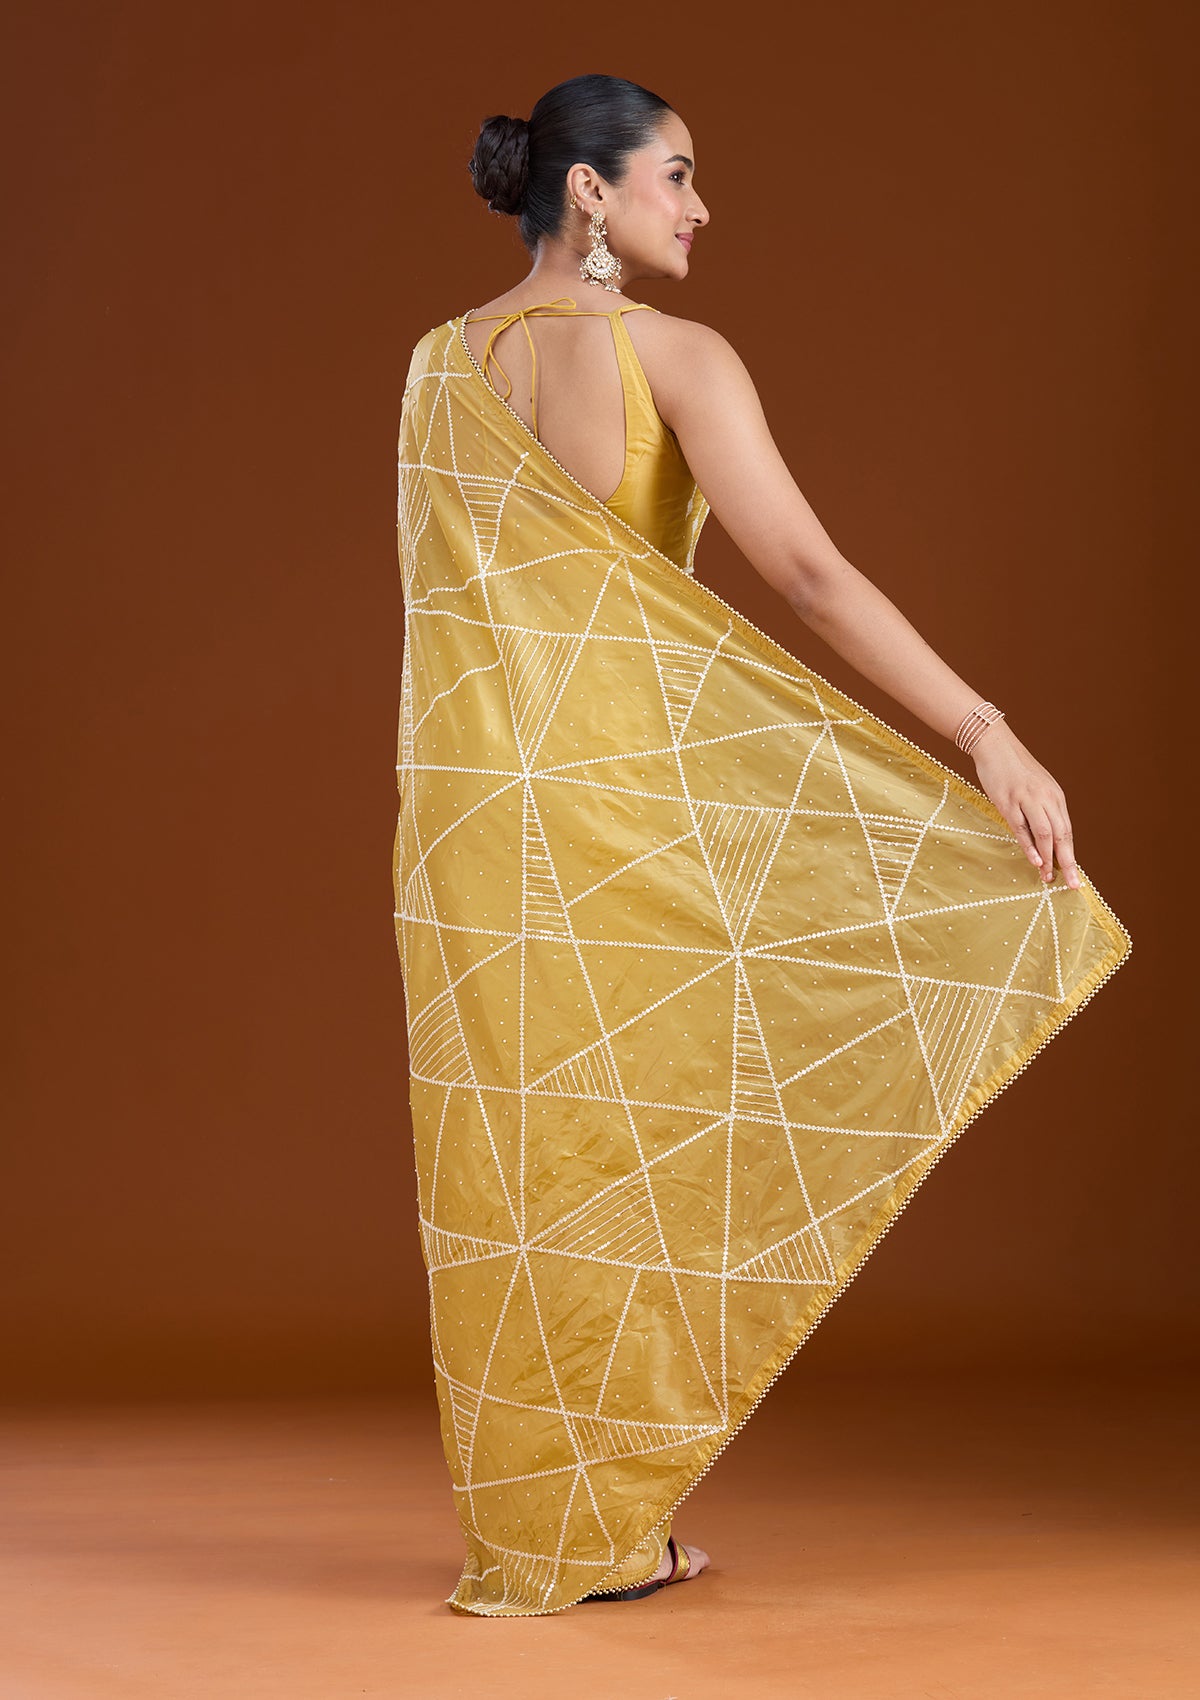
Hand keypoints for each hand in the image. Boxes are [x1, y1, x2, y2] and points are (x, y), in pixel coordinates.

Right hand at [968, 723, 1080, 889]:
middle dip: (1069, 862)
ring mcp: (1028, 799)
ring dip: (1049, 858)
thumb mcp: (1034, 787)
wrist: (995, 744)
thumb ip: (1041, 809)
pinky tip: (1035, 861)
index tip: (1074, 874)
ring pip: (1045, 834)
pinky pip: (1022, 828)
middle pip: (1062, 835)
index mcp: (1055, 796)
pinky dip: (1030, 846)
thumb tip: (1044, 837)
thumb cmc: (1013, 768)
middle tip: (1073, 884)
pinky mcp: (1008, 801)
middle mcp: (1046, 798)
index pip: (1066, 831)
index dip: (1070, 854)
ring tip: (1048, 878)